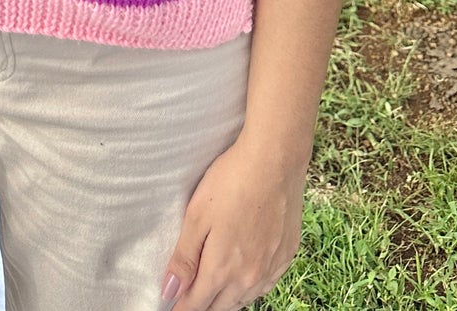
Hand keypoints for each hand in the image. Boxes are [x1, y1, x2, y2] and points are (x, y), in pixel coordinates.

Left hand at [158, 139, 303, 309]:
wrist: (276, 160)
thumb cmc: (232, 181)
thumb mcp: (197, 215)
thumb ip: (184, 258)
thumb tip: (169, 291)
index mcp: (222, 268)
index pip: (197, 303)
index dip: (182, 306)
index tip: (173, 305)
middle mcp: (249, 277)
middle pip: (221, 307)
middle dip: (203, 305)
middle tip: (190, 298)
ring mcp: (271, 268)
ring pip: (245, 299)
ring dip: (227, 300)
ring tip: (214, 293)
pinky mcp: (287, 255)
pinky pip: (266, 285)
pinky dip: (251, 288)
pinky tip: (245, 279)